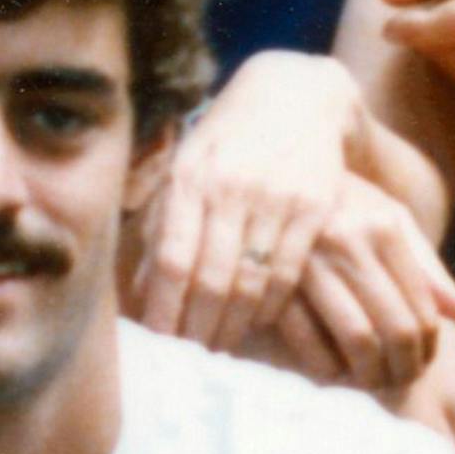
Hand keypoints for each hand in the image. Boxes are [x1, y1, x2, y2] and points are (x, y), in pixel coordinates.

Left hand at [133, 50, 363, 348]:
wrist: (295, 96)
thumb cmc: (228, 138)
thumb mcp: (186, 165)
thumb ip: (162, 222)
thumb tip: (140, 289)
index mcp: (189, 177)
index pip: (171, 259)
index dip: (164, 309)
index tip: (160, 344)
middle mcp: (231, 186)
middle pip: (210, 279)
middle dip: (198, 329)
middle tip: (192, 357)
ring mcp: (276, 196)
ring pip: (250, 282)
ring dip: (233, 326)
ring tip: (221, 347)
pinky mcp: (314, 205)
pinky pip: (288, 272)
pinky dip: (270, 305)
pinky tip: (258, 320)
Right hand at [266, 173, 454, 395]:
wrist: (276, 178)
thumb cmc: (346, 208)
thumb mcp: (391, 224)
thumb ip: (429, 271)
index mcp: (383, 227)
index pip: (422, 307)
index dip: (429, 347)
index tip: (424, 361)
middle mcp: (347, 240)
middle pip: (396, 329)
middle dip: (405, 368)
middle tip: (403, 380)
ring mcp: (307, 262)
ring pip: (357, 340)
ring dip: (371, 374)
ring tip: (374, 380)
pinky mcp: (272, 283)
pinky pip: (309, 343)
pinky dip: (326, 367)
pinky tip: (333, 370)